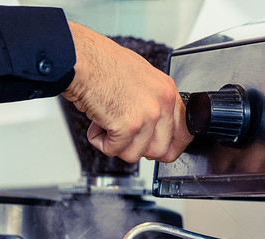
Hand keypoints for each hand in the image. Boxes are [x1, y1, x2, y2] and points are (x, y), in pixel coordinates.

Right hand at [61, 22, 193, 162]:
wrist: (81, 58)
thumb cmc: (103, 63)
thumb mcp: (142, 78)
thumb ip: (154, 103)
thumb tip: (156, 128)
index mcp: (168, 91)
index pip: (183, 134)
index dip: (167, 146)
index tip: (155, 148)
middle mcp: (162, 103)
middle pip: (161, 151)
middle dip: (139, 148)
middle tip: (123, 134)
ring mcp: (147, 116)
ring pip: (136, 154)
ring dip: (118, 145)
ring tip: (107, 123)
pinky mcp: (128, 126)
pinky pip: (115, 150)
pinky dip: (101, 141)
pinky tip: (97, 123)